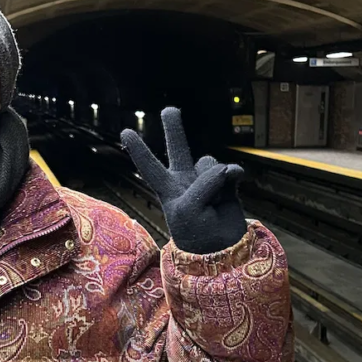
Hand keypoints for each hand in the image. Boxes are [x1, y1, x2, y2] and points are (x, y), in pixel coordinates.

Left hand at [121, 108, 246, 253]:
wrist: (222, 251)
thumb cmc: (196, 234)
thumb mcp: (188, 209)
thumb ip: (204, 182)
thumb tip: (226, 168)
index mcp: (168, 188)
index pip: (149, 166)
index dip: (139, 150)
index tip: (126, 132)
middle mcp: (185, 181)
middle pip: (178, 148)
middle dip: (174, 128)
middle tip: (169, 110)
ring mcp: (207, 182)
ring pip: (210, 162)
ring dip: (215, 178)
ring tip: (214, 202)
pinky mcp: (228, 186)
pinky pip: (232, 171)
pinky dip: (234, 176)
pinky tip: (235, 183)